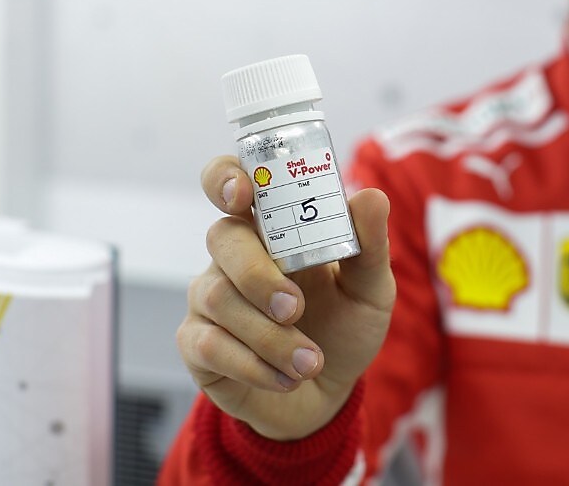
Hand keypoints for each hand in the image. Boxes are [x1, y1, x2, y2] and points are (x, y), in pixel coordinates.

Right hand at [176, 155, 394, 439]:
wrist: (328, 392)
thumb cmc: (344, 326)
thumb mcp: (370, 288)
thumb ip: (369, 245)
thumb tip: (371, 197)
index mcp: (270, 228)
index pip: (230, 181)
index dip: (225, 177)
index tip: (242, 194)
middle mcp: (232, 255)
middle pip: (222, 237)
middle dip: (259, 274)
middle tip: (295, 308)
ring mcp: (209, 297)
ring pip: (219, 297)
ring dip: (270, 336)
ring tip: (309, 362)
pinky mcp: (197, 344)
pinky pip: (209, 345)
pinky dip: (254, 365)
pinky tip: (286, 377)